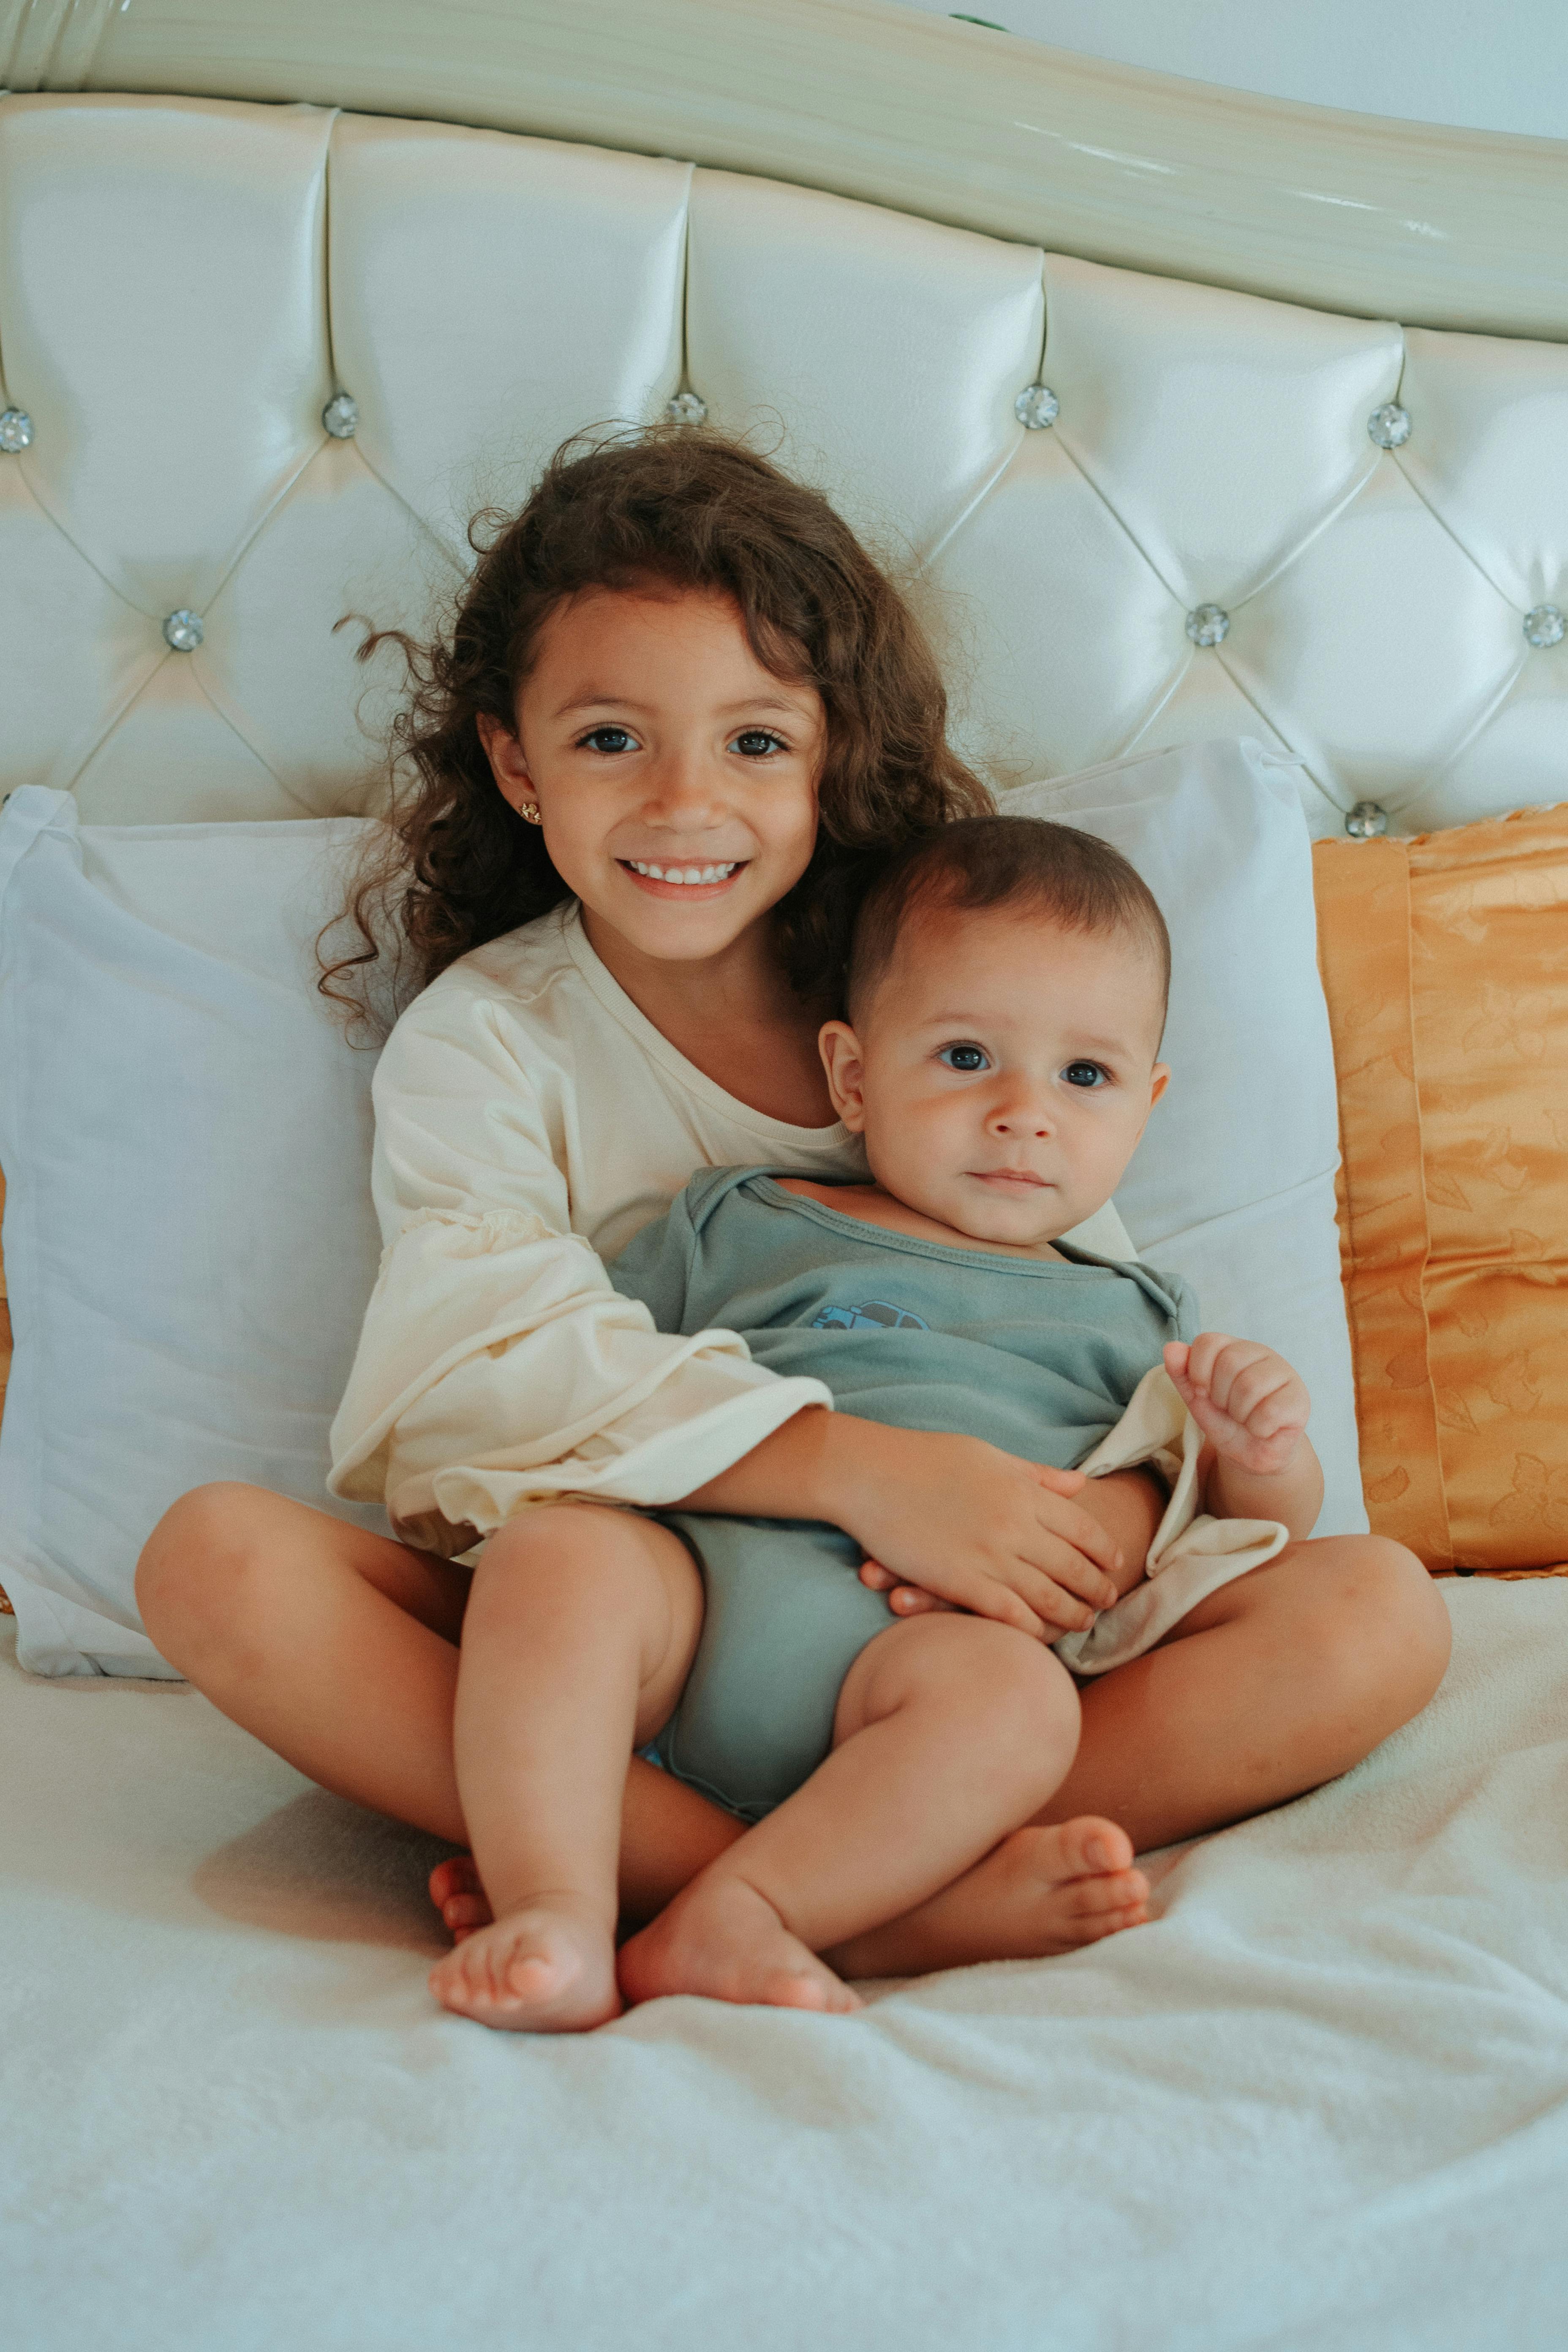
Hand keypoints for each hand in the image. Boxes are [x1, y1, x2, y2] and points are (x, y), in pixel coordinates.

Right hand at [825, 1425, 1122, 1639]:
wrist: (868, 1473)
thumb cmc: (925, 1459)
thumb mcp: (989, 1455)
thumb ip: (1036, 1475)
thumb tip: (1079, 1484)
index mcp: (1024, 1491)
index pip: (1083, 1527)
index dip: (1105, 1550)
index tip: (1115, 1564)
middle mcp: (1015, 1525)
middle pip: (1074, 1567)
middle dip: (1097, 1589)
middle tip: (1108, 1602)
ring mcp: (989, 1555)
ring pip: (1049, 1597)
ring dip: (1072, 1615)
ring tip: (1083, 1624)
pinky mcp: (960, 1581)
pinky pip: (1009, 1614)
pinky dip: (1032, 1629)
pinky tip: (1041, 1637)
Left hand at [1163, 1334, 1307, 1478]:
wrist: (1250, 1453)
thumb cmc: (1225, 1419)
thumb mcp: (1196, 1396)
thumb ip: (1181, 1372)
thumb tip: (1171, 1347)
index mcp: (1234, 1347)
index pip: (1208, 1341)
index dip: (1198, 1371)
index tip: (1204, 1391)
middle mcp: (1262, 1353)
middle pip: (1229, 1363)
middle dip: (1220, 1396)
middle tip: (1229, 1408)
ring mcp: (1285, 1374)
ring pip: (1250, 1386)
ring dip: (1239, 1413)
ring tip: (1246, 1418)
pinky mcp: (1300, 1399)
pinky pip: (1270, 1411)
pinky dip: (1258, 1428)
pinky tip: (1263, 1428)